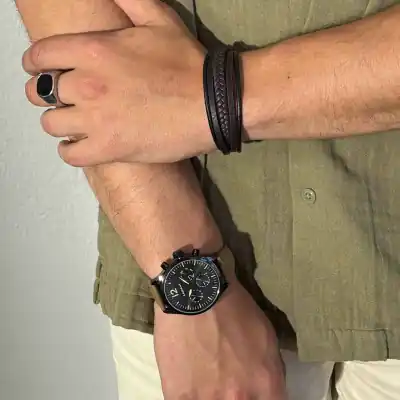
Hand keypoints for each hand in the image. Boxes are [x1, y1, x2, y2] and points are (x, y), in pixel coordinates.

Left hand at [23, 0, 213, 165]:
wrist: (211, 105)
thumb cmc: (187, 63)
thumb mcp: (159, 19)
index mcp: (93, 50)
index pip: (40, 56)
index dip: (34, 63)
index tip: (40, 69)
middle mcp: (86, 84)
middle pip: (41, 92)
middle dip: (47, 93)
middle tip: (63, 98)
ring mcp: (96, 120)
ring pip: (51, 124)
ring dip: (59, 122)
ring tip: (75, 123)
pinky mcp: (109, 149)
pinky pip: (70, 154)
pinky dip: (71, 150)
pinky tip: (81, 144)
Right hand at [154, 278, 287, 399]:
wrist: (195, 292)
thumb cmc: (233, 307)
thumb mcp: (267, 335)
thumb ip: (271, 369)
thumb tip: (266, 387)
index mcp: (266, 385)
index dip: (260, 397)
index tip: (252, 391)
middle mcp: (240, 399)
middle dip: (236, 395)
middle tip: (226, 378)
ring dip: (211, 395)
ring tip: (205, 376)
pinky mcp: (178, 397)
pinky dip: (190, 395)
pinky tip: (189, 381)